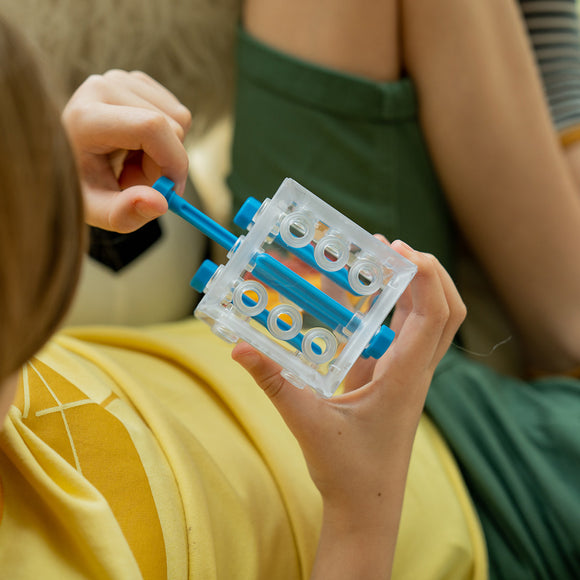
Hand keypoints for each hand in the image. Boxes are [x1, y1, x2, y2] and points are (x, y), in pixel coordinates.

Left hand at [62, 70, 190, 232]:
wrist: (66, 159)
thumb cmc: (81, 185)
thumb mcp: (97, 210)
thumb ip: (125, 213)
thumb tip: (161, 202)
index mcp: (86, 117)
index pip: (151, 127)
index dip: (174, 161)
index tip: (173, 192)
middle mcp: (102, 87)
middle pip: (171, 126)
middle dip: (165, 164)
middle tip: (134, 180)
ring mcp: (120, 79)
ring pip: (180, 119)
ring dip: (166, 151)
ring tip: (132, 163)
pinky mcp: (135, 80)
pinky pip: (176, 113)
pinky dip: (166, 137)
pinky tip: (138, 146)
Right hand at [232, 241, 465, 577]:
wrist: (367, 507)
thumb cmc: (348, 472)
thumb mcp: (307, 422)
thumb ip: (275, 383)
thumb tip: (240, 348)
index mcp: (405, 378)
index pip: (434, 315)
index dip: (424, 275)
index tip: (395, 249)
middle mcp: (416, 373)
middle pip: (447, 312)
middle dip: (428, 273)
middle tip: (390, 249)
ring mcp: (409, 377)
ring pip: (432, 323)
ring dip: (415, 289)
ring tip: (380, 264)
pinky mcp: (396, 382)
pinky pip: (406, 337)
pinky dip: (395, 311)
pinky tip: (363, 303)